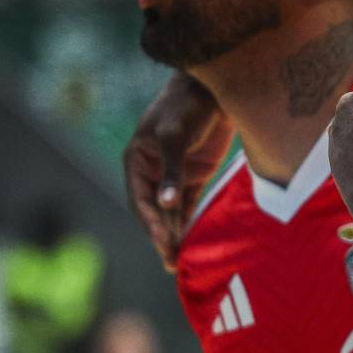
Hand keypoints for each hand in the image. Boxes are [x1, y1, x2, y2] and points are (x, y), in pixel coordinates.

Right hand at [123, 73, 233, 270]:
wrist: (216, 89)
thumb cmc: (186, 106)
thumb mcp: (174, 136)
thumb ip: (172, 170)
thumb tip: (165, 204)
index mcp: (137, 161)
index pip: (141, 200)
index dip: (151, 224)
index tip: (164, 243)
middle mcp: (152, 172)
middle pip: (154, 211)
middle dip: (162, 237)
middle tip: (172, 264)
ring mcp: (174, 174)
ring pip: (172, 211)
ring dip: (176, 234)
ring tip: (181, 262)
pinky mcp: (195, 174)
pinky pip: (190, 204)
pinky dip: (191, 222)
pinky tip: (194, 242)